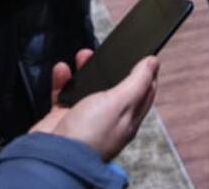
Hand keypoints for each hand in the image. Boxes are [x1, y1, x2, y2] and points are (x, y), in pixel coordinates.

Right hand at [31, 50, 158, 161]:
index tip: (145, 55)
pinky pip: (64, 93)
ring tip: (83, 55)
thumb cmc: (91, 134)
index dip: (146, 73)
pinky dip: (63, 80)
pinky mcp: (64, 117)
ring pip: (89, 87)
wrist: (54, 156)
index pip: (144, 92)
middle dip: (112, 66)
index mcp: (128, 118)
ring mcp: (85, 118)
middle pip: (115, 86)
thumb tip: (153, 63)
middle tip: (108, 51)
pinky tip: (62, 70)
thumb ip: (137, 82)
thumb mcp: (120, 102)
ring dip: (86, 69)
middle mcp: (108, 119)